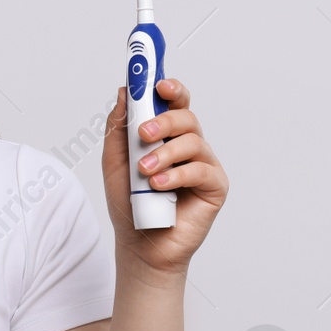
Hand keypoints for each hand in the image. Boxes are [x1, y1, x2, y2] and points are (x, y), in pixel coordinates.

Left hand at [100, 78, 226, 276]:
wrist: (139, 246)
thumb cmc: (130, 204)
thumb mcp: (115, 162)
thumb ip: (119, 128)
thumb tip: (123, 93)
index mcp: (167, 136)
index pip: (175, 104)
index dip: (170, 89)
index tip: (158, 84)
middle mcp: (189, 147)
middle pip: (187, 117)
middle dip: (165, 120)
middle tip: (144, 133)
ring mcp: (204, 165)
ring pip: (194, 141)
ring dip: (166, 153)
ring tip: (145, 171)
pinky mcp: (215, 186)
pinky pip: (201, 170)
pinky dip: (177, 175)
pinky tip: (158, 187)